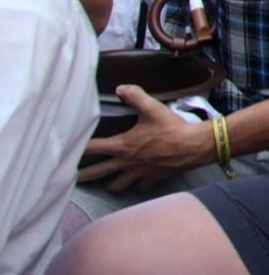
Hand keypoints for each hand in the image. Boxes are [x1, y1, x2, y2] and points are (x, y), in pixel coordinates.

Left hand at [78, 86, 210, 190]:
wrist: (195, 146)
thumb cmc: (173, 128)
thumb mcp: (154, 108)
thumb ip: (136, 96)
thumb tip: (120, 88)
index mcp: (123, 146)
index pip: (93, 148)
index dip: (79, 149)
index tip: (67, 150)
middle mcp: (127, 163)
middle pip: (97, 173)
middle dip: (83, 176)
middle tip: (72, 178)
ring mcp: (139, 173)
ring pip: (116, 186)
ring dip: (109, 183)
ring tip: (104, 181)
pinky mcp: (152, 178)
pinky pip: (138, 186)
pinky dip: (135, 184)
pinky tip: (136, 180)